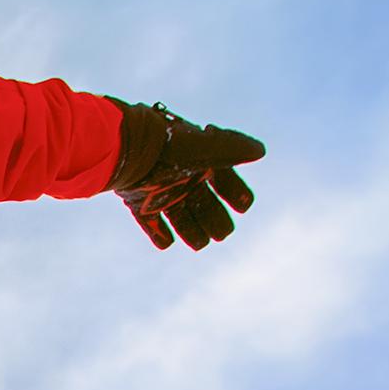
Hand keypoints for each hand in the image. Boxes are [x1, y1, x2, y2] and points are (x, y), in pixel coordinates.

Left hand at [109, 103, 263, 249]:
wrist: (127, 148)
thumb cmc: (169, 146)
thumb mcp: (205, 147)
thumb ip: (233, 149)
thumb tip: (260, 150)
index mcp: (199, 161)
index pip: (223, 180)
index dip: (236, 193)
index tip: (244, 207)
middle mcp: (181, 176)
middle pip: (204, 204)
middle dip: (216, 220)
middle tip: (222, 234)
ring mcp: (159, 190)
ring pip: (180, 216)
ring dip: (191, 231)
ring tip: (200, 244)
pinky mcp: (138, 202)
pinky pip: (150, 222)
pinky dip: (158, 234)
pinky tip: (166, 243)